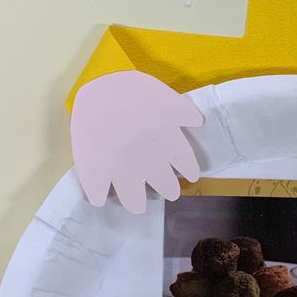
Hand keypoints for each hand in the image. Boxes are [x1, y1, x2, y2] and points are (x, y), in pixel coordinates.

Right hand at [70, 71, 202, 212]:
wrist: (102, 90)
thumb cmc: (134, 91)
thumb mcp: (164, 96)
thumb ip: (182, 111)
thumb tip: (198, 121)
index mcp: (166, 144)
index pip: (184, 163)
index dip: (189, 171)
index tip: (191, 176)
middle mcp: (148, 161)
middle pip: (164, 185)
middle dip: (169, 190)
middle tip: (170, 192)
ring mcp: (122, 168)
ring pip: (132, 197)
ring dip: (136, 203)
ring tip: (137, 206)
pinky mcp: (97, 169)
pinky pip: (98, 191)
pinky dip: (98, 196)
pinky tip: (100, 199)